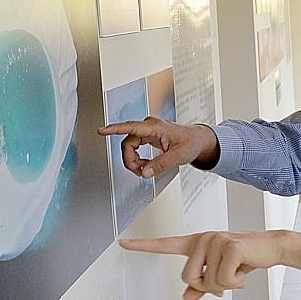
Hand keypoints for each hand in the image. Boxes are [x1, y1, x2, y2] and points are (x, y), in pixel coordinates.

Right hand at [97, 118, 218, 179]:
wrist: (198, 140)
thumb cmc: (191, 142)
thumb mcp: (178, 156)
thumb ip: (160, 165)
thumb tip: (144, 172)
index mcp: (155, 127)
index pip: (130, 127)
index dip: (114, 129)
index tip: (101, 131)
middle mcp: (149, 127)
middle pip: (127, 143)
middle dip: (131, 160)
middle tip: (141, 172)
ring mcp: (147, 131)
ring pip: (130, 147)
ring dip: (134, 161)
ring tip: (146, 169)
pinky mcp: (148, 137)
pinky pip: (135, 148)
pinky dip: (139, 159)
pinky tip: (147, 165)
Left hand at [121, 231, 288, 299]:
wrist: (271, 247)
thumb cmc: (244, 259)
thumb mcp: (220, 274)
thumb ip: (201, 286)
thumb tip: (186, 298)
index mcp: (196, 243)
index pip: (164, 244)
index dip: (142, 246)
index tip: (121, 242)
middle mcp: (202, 238)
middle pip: (188, 278)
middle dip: (208, 286)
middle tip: (226, 279)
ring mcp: (215, 240)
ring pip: (207, 282)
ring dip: (225, 285)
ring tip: (238, 272)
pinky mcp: (229, 246)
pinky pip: (222, 280)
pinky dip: (235, 283)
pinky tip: (244, 271)